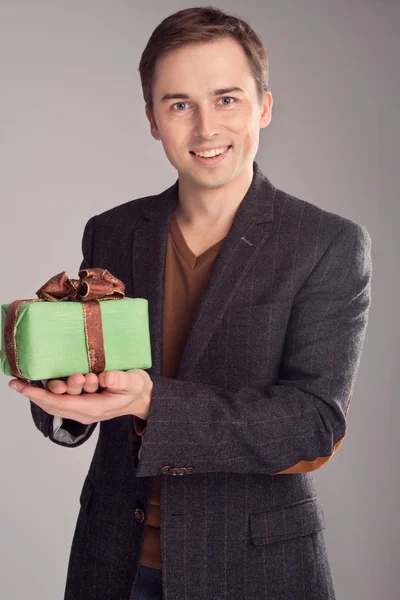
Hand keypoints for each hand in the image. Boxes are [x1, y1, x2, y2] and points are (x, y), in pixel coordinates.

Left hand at [8, 370, 152, 423]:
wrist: (142, 397)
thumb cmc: (136, 389)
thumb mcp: (134, 382)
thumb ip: (121, 380)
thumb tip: (105, 377)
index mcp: (94, 408)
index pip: (61, 404)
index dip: (40, 397)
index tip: (24, 388)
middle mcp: (84, 410)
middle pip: (52, 405)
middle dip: (36, 394)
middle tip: (21, 382)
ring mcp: (82, 406)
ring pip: (56, 401)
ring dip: (49, 388)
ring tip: (52, 376)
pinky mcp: (81, 399)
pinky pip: (61, 397)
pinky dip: (50, 390)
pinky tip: (41, 381)